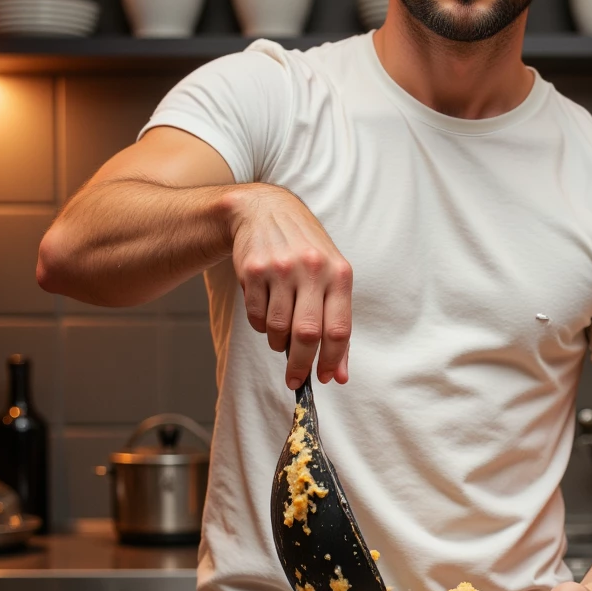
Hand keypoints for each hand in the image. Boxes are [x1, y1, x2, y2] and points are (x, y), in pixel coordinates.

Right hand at [229, 184, 352, 388]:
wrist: (265, 210)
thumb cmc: (305, 250)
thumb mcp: (331, 277)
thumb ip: (337, 324)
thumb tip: (338, 374)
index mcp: (338, 274)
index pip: (338, 329)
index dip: (331, 360)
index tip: (323, 379)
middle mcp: (311, 269)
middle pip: (307, 334)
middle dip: (301, 365)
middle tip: (295, 379)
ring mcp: (281, 269)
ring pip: (278, 329)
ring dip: (279, 344)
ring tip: (281, 338)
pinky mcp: (253, 270)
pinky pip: (257, 317)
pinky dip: (262, 326)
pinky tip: (267, 312)